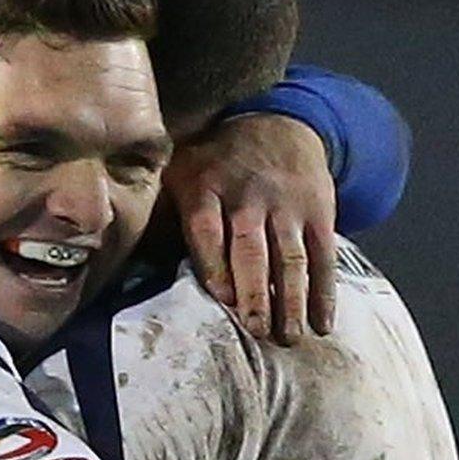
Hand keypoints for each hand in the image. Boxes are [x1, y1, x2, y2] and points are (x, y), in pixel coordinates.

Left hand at [166, 113, 335, 344]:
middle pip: (252, 249)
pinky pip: (323, 256)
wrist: (278, 122)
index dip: (215, 265)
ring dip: (291, 301)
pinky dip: (324, 293)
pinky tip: (321, 325)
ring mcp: (287, 205)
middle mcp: (248, 196)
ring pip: (290, 258)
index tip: (223, 300)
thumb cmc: (217, 162)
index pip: (208, 229)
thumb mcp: (181, 169)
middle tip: (257, 331)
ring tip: (288, 337)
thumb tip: (134, 258)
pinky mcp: (318, 213)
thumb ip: (164, 209)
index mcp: (206, 187)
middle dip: (255, 293)